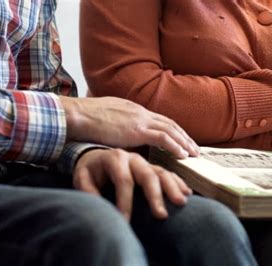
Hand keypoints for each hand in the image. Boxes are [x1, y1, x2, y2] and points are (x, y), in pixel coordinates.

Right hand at [60, 96, 198, 158]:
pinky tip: (183, 155)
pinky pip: (163, 138)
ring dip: (184, 142)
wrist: (77, 114)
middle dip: (183, 136)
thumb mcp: (106, 118)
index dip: (172, 130)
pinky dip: (175, 146)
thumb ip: (117, 125)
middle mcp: (140, 112)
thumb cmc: (84, 119)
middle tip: (194, 148)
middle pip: (169, 124)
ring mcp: (140, 120)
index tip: (181, 139)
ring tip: (194, 154)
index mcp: (133, 109)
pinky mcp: (137, 130)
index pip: (159, 120)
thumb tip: (120, 134)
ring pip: (171, 130)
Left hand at [73, 148, 191, 219]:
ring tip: (181, 202)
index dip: (125, 201)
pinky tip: (186, 193)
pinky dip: (178, 182)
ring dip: (173, 187)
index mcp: (115, 158)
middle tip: (161, 215)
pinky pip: (168, 173)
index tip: (125, 220)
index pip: (123, 180)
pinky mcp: (152, 167)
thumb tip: (99, 203)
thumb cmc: (90, 169)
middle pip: (148, 175)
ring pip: (162, 172)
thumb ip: (87, 188)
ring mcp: (145, 162)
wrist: (97, 156)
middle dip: (155, 196)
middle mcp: (133, 158)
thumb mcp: (81, 176)